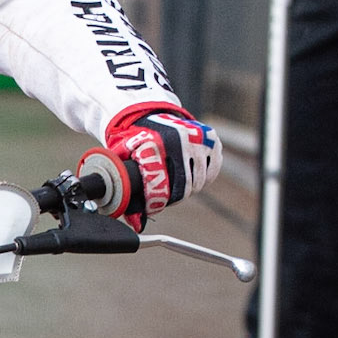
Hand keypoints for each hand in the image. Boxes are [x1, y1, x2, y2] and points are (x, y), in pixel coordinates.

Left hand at [97, 106, 222, 224]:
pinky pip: (213, 171)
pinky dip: (205, 178)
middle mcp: (178, 140)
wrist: (150, 114)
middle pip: (183, 187)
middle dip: (174, 198)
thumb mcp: (124, 161)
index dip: (156, 202)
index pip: (160, 186)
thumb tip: (136, 223)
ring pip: (199, 181)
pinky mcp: (211, 138)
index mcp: (154, 145)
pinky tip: (192, 177)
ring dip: (189, 189)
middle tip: (166, 198)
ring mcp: (197, 138)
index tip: (152, 207)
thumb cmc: (135, 141)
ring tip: (177, 186)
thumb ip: (128, 190)